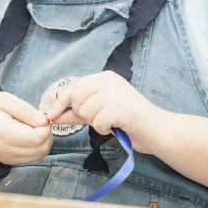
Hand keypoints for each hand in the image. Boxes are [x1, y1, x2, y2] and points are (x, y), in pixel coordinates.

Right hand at [0, 91, 51, 164]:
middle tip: (38, 120)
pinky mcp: (10, 161)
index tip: (40, 116)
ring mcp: (8, 158)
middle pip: (42, 147)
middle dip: (46, 133)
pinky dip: (37, 147)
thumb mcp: (3, 99)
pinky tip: (28, 135)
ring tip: (32, 126)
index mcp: (4, 133)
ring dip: (43, 140)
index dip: (45, 126)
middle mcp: (6, 150)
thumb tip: (44, 121)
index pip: (38, 137)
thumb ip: (25, 110)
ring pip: (40, 154)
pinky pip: (33, 158)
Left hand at [46, 71, 163, 153]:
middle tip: (98, 119)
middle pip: (76, 97)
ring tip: (110, 122)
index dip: (60, 103)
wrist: (156, 130)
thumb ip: (77, 113)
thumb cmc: (128, 122)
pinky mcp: (120, 107)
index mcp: (104, 77)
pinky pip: (98, 122)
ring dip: (95, 123)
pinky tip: (116, 127)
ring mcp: (115, 92)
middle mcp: (109, 80)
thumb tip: (53, 116)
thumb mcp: (98, 113)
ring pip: (86, 111)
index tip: (52, 115)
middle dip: (82, 113)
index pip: (73, 87)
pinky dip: (104, 129)